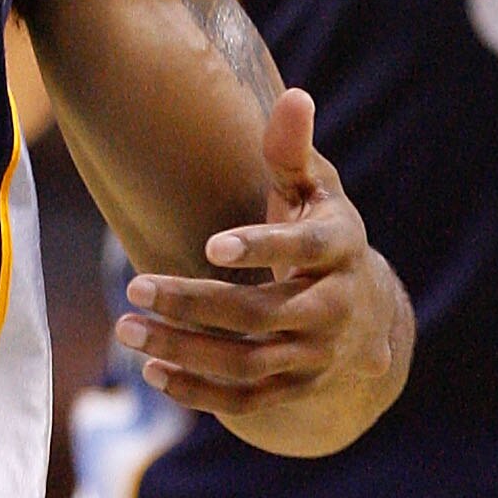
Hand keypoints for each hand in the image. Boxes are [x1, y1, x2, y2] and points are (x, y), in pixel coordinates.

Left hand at [112, 88, 410, 455]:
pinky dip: (198, 392)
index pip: (307, 248)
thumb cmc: (323, 234)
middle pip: (262, 314)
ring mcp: (316, 356)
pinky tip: (151, 370)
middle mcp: (335, 308)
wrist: (369, 316)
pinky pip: (246, 401)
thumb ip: (294, 152)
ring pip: (248, 364)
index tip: (211, 243)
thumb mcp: (317, 191)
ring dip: (185, 350)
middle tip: (135, 287)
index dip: (263, 246)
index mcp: (341, 249)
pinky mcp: (296, 388)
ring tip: (128, 329)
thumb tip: (294, 96)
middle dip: (196, 303)